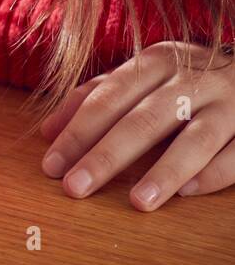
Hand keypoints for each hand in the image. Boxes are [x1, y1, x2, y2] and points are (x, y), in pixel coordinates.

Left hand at [40, 41, 234, 209]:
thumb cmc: (184, 77)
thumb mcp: (141, 75)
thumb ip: (96, 97)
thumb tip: (48, 131)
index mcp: (156, 62)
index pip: (107, 99)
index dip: (77, 132)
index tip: (51, 164)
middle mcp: (191, 80)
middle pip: (143, 120)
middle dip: (105, 156)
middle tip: (75, 187)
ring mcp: (229, 104)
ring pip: (195, 139)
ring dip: (164, 171)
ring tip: (137, 202)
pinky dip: (212, 174)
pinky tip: (187, 192)